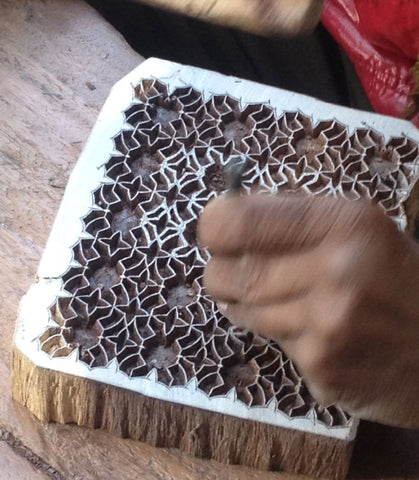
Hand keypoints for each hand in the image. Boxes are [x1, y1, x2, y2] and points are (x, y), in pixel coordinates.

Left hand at [198, 194, 418, 427]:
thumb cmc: (391, 276)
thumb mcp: (355, 229)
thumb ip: (292, 220)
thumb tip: (223, 220)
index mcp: (343, 224)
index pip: (237, 222)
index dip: (214, 227)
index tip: (217, 233)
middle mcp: (336, 273)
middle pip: (226, 273)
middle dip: (223, 273)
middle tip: (240, 271)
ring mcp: (328, 326)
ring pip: (242, 311)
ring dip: (250, 306)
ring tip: (286, 302)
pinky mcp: (322, 368)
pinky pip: (272, 343)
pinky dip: (281, 336)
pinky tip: (313, 332)